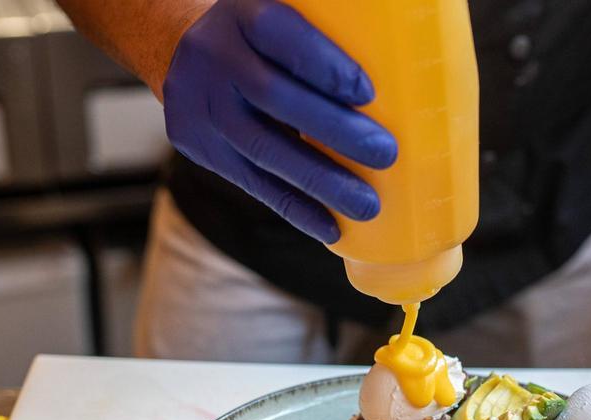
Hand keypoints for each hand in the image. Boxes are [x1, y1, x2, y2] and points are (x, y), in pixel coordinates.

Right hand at [163, 0, 397, 242]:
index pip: (279, 34)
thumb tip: (402, 71)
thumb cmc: (266, 40)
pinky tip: (329, 226)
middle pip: (274, 98)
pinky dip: (295, 208)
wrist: (188, 56)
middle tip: (385, 154)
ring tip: (367, 205)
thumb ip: (328, 36)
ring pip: (263, 149)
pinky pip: (252, 184)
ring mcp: (200, 105)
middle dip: (335, 131)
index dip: (324, 65)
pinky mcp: (198, 146)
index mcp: (244, 13)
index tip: (367, 94)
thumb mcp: (287, 16)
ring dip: (320, 182)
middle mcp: (214, 55)